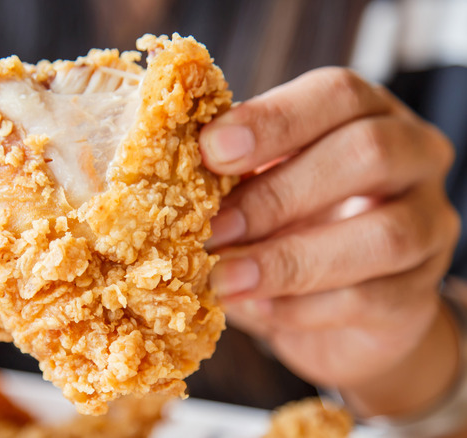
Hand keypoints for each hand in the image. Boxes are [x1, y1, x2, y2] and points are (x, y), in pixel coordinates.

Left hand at [200, 68, 459, 413]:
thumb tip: (169, 177)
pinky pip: (370, 300)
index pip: (336, 94)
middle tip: (213, 227)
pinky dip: (302, 307)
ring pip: (383, 235)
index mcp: (367, 113)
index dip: (273, 119)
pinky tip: (256, 309)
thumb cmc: (291, 225)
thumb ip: (234, 173)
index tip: (210, 151)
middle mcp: (413, 159)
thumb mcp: (262, 185)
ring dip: (288, 260)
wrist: (343, 306)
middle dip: (277, 194)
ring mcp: (429, 227)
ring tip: (224, 279)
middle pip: (367, 154)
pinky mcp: (419, 296)